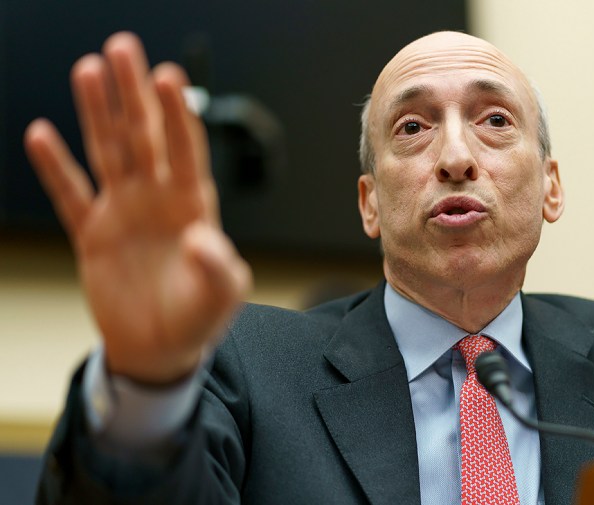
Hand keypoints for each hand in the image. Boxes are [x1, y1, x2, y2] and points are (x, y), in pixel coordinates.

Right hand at [23, 32, 251, 384]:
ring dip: (98, 113)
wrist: (161, 349)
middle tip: (124, 47)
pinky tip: (41, 133)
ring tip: (89, 70)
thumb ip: (219, 268)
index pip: (185, 150)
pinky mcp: (93, 233)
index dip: (176, 115)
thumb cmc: (199, 318)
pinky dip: (55, 167)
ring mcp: (123, 212)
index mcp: (193, 207)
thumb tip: (203, 236)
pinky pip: (70, 194)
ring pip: (108, 151)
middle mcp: (157, 199)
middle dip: (135, 93)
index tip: (168, 76)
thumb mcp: (223, 296)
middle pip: (144, 135)